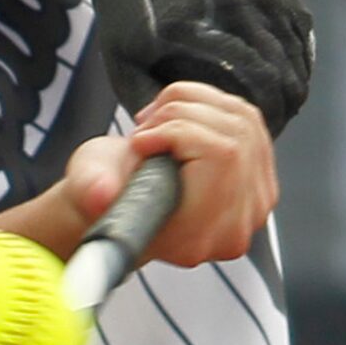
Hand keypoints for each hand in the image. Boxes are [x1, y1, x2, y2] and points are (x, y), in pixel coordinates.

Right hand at [65, 83, 278, 266]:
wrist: (117, 204)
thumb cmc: (103, 195)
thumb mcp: (86, 186)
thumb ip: (92, 190)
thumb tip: (100, 195)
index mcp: (193, 239)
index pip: (222, 156)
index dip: (180, 130)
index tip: (140, 140)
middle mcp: (233, 228)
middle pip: (237, 134)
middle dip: (184, 113)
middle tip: (146, 128)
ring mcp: (252, 206)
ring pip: (243, 121)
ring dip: (194, 106)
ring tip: (157, 123)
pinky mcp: (259, 181)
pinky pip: (248, 120)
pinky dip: (209, 105)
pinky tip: (179, 119)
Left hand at [89, 0, 314, 136]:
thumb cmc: (133, 11)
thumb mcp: (122, 58)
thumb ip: (148, 101)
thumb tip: (175, 144)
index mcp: (187, 28)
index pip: (235, 90)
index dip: (245, 123)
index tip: (245, 146)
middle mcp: (228, 6)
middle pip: (272, 76)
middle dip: (275, 112)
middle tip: (266, 134)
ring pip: (291, 57)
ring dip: (288, 91)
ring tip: (275, 114)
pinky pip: (299, 35)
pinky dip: (296, 63)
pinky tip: (282, 83)